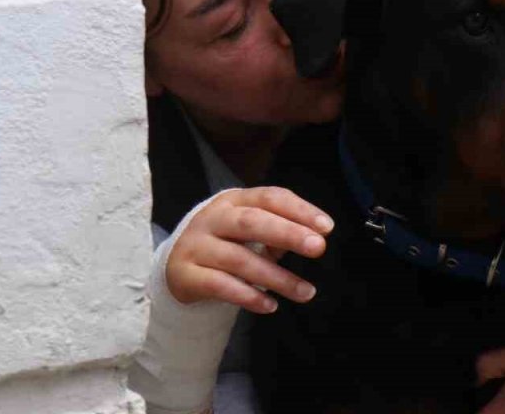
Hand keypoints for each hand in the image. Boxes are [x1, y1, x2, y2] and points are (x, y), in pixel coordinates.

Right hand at [165, 186, 334, 313]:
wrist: (177, 267)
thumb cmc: (226, 243)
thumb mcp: (249, 230)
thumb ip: (278, 230)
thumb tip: (312, 238)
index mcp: (233, 201)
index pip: (269, 198)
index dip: (299, 210)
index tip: (327, 227)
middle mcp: (212, 219)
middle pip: (251, 222)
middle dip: (287, 234)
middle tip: (318, 248)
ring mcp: (196, 246)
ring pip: (239, 259)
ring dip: (277, 277)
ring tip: (306, 292)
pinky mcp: (185, 275)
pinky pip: (220, 286)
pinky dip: (248, 296)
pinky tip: (270, 305)